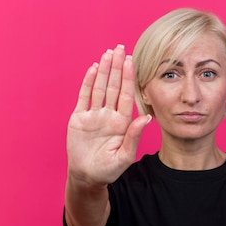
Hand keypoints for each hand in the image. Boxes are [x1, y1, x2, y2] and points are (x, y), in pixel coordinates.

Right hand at [67, 45, 151, 186]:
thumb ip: (134, 136)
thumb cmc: (108, 170)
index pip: (126, 95)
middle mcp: (109, 115)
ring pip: (99, 88)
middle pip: (113, 86)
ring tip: (107, 54)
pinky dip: (88, 82)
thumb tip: (146, 118)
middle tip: (120, 48)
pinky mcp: (79, 118)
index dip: (129, 78)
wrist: (87, 176)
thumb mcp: (124, 156)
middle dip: (117, 67)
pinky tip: (93, 69)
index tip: (131, 61)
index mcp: (122, 122)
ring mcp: (94, 115)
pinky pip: (84, 97)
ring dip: (104, 71)